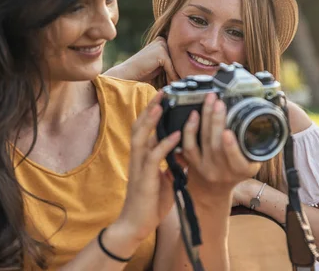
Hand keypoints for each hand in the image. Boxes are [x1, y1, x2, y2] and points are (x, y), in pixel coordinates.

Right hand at [105, 37, 178, 83]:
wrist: (126, 75)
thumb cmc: (142, 73)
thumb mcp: (160, 67)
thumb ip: (171, 65)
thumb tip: (188, 72)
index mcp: (162, 41)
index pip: (177, 55)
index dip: (179, 67)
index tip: (184, 79)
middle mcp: (162, 40)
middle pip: (178, 58)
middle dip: (179, 71)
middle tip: (182, 84)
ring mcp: (161, 45)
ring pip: (176, 63)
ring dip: (176, 75)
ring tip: (175, 85)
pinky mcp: (161, 52)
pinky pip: (172, 67)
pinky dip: (172, 77)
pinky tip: (170, 84)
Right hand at [114, 91, 180, 242]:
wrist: (136, 226)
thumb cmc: (150, 204)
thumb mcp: (164, 181)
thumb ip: (170, 166)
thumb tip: (182, 155)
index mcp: (142, 158)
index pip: (144, 129)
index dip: (151, 113)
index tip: (163, 98)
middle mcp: (137, 158)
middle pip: (139, 126)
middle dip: (150, 108)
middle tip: (162, 92)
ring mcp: (139, 167)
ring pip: (141, 137)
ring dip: (152, 120)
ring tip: (162, 104)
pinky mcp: (145, 178)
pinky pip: (154, 157)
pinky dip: (165, 144)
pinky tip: (177, 135)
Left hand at [179, 93, 261, 203]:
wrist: (213, 190)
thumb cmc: (236, 171)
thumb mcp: (252, 163)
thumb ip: (256, 146)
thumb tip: (265, 120)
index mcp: (242, 170)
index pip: (236, 160)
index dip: (231, 147)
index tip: (228, 132)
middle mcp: (222, 171)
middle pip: (216, 145)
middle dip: (217, 121)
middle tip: (219, 103)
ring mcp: (205, 167)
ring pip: (203, 141)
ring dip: (206, 118)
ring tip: (210, 101)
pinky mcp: (192, 162)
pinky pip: (189, 145)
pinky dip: (190, 129)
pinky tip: (194, 114)